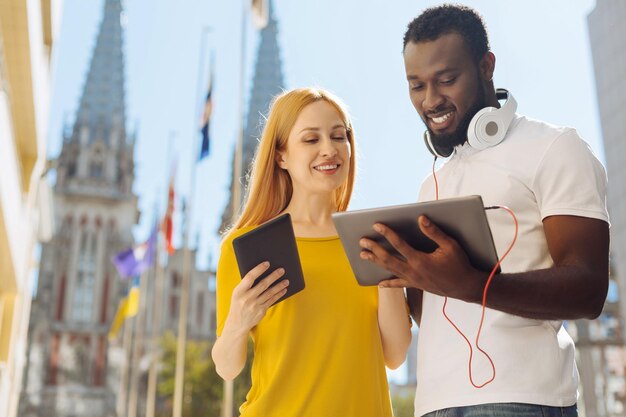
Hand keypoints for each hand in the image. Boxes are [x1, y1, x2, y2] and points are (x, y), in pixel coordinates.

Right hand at [225, 261, 288, 334]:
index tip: (267, 263)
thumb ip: (246, 285)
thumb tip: (261, 272)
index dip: (259, 269)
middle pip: (263, 284)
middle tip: (282, 270)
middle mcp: (247, 298)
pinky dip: (278, 294)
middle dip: (274, 276)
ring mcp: (255, 306)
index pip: (250, 277)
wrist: (237, 323)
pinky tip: (283, 290)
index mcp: (239, 291)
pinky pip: (272, 300)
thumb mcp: (237, 293)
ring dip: (279, 286)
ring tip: (287, 280)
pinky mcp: (261, 311)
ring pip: (270, 293)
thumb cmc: (238, 303)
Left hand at [359, 215, 483, 301]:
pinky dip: (389, 284)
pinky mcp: (416, 285)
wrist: (465, 286)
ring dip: (376, 262)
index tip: (377, 225)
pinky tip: (379, 283)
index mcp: (420, 260)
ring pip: (390, 270)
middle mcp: (413, 271)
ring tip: (363, 255)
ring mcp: (413, 280)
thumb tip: (421, 218)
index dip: (387, 233)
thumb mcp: (450, 245)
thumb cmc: (459, 264)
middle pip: (388, 258)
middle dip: (374, 249)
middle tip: (362, 241)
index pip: (399, 244)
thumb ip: (434, 232)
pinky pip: (399, 285)